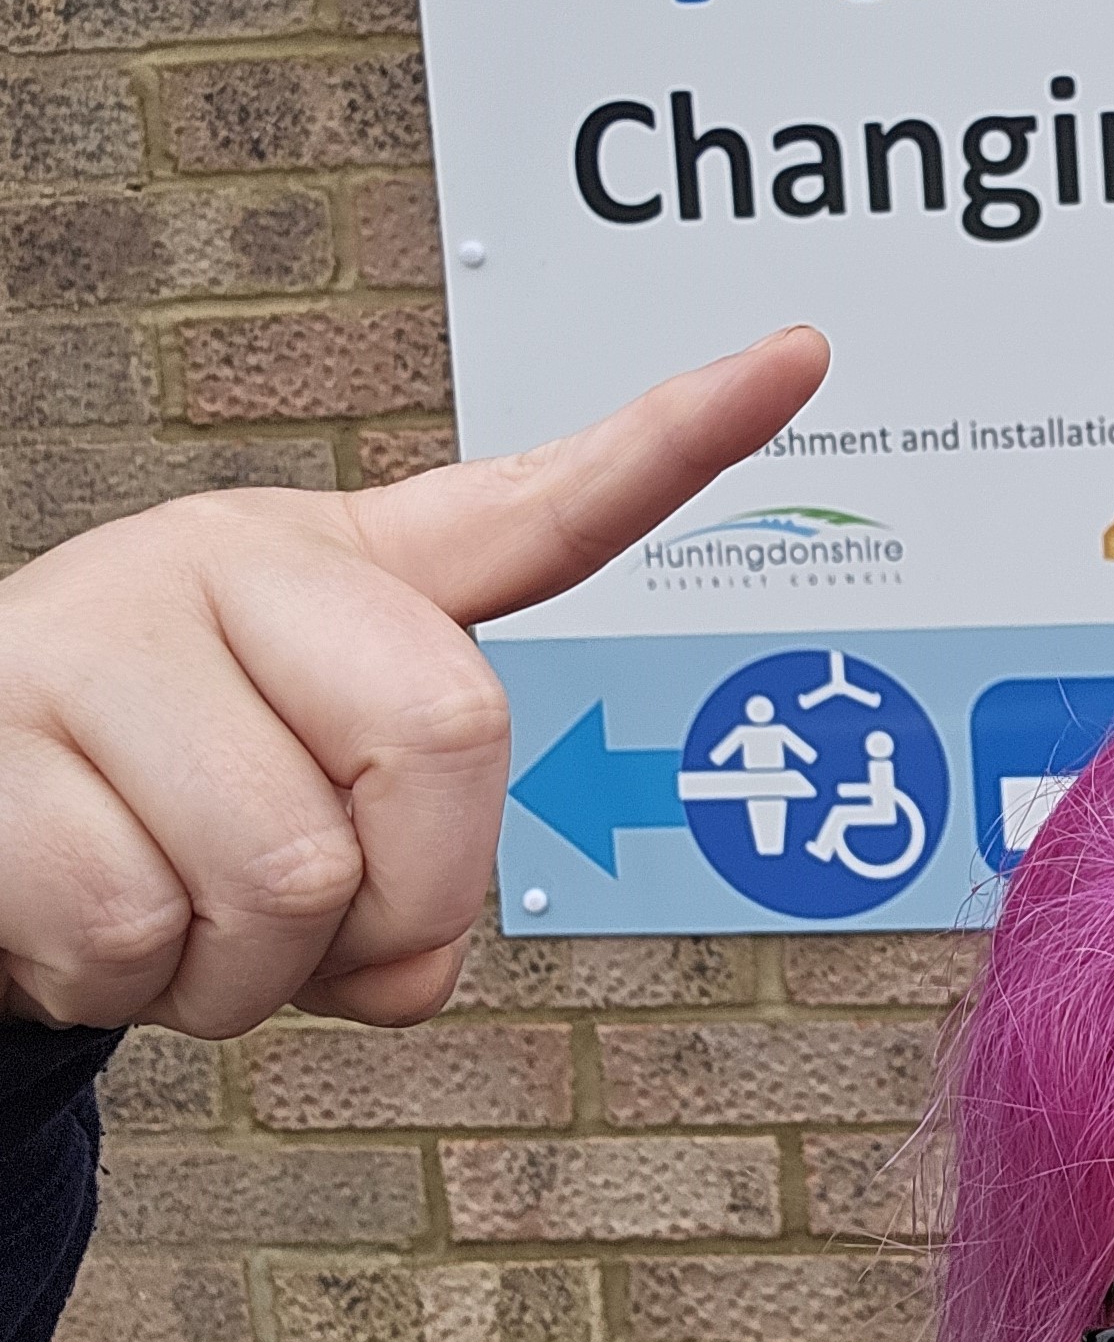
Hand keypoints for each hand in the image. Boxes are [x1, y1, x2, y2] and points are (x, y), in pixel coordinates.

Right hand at [0, 327, 827, 1036]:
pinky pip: (139, 927)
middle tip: (317, 928)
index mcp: (341, 575)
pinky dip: (130, 985)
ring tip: (172, 914)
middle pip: (447, 735)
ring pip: (288, 873)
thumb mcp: (309, 821)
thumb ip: (413, 867)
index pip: (539, 504)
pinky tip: (81, 917)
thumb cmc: (157, 819)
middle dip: (407, 896)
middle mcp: (231, 562)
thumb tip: (418, 963)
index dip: (678, 440)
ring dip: (247, 973)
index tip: (804, 356)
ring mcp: (103, 631)